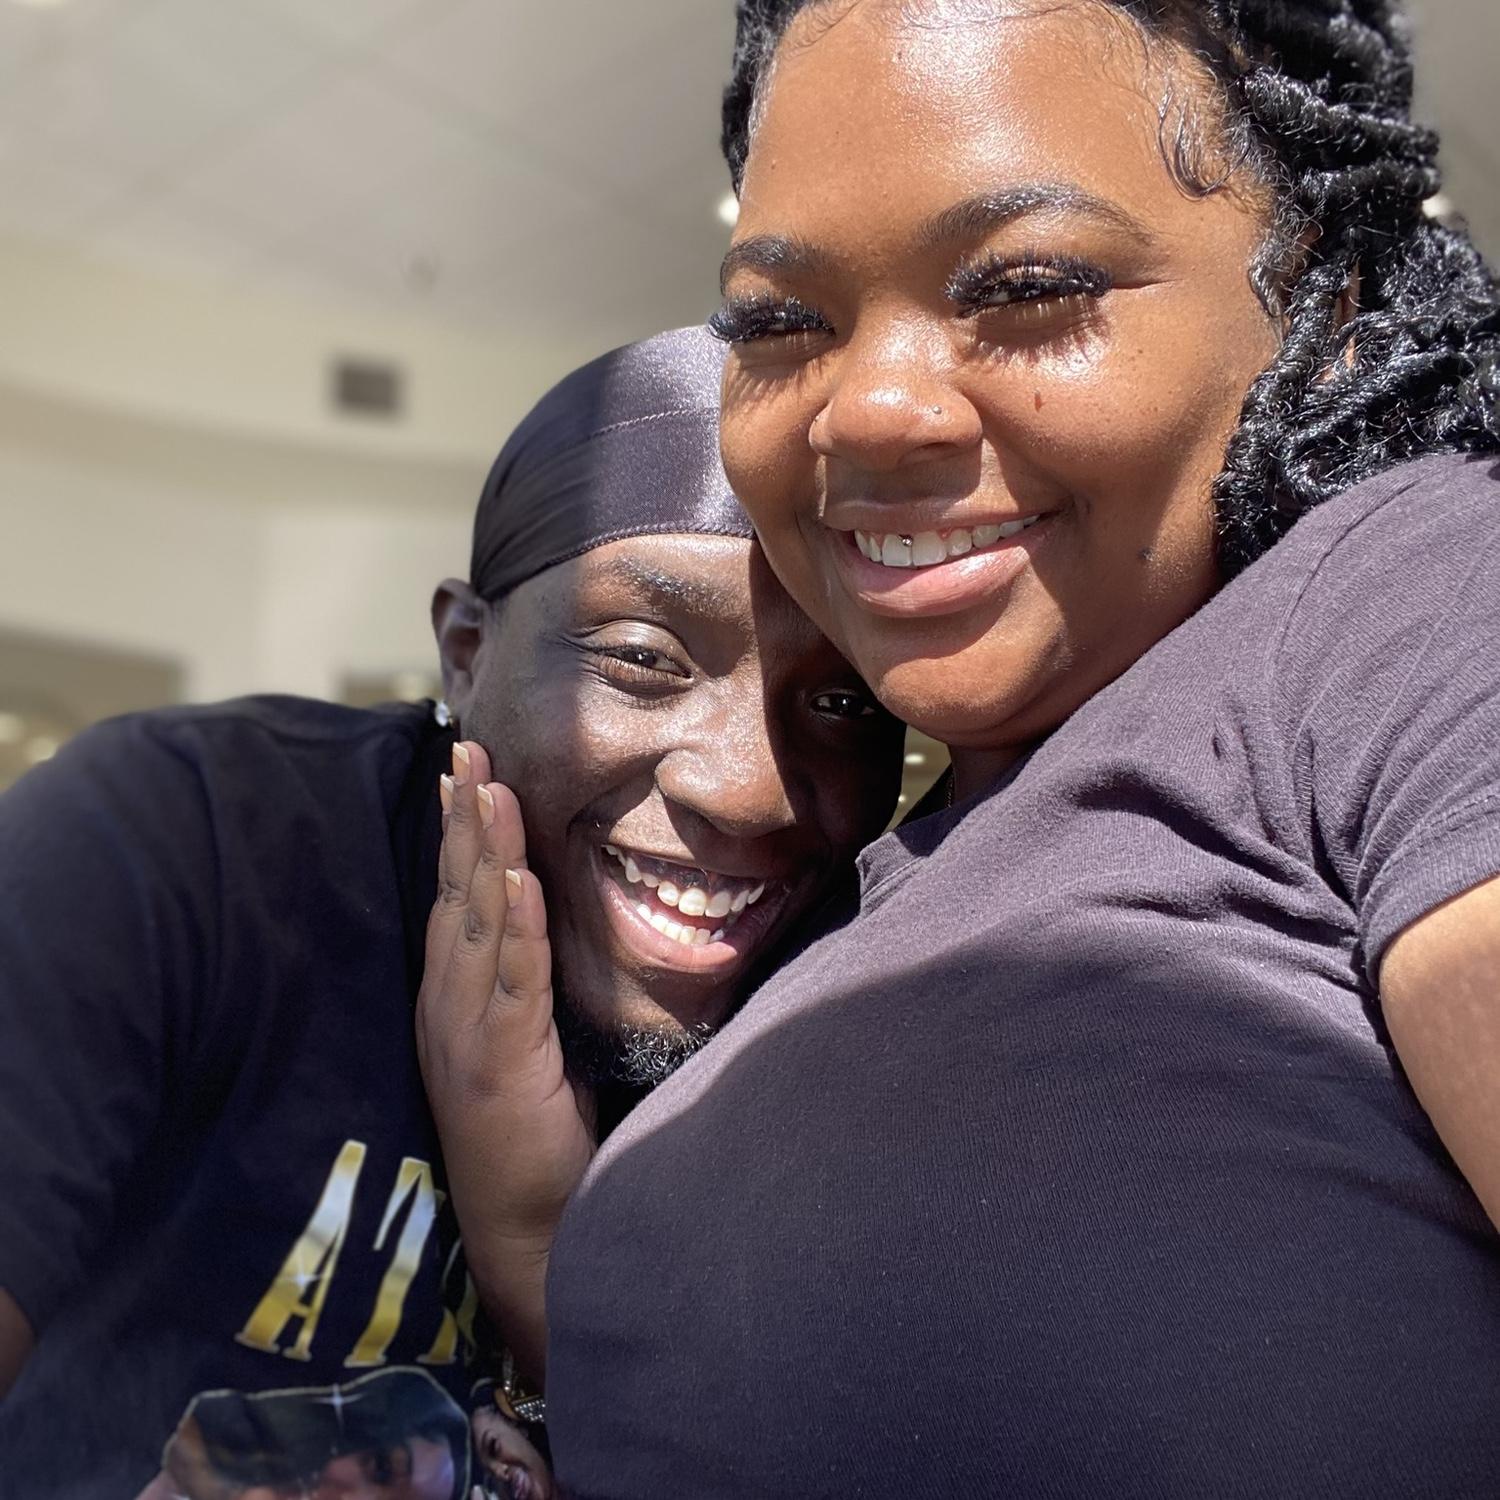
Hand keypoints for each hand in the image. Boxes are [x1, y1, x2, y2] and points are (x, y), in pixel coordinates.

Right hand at [416, 741, 595, 1383]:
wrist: (531, 1232)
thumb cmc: (537, 1138)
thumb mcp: (528, 1042)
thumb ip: (528, 982)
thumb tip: (553, 915)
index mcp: (455, 1000)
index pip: (455, 900)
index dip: (458, 836)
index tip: (465, 772)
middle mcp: (449, 1008)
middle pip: (456, 897)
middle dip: (461, 821)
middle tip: (465, 749)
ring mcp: (468, 1037)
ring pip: (478, 927)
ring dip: (483, 855)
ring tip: (489, 789)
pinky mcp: (501, 1067)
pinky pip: (513, 985)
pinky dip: (518, 930)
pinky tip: (522, 881)